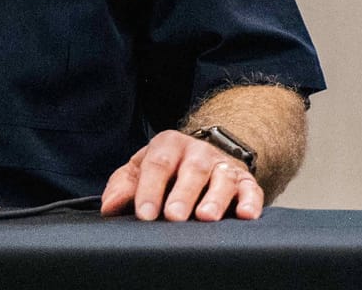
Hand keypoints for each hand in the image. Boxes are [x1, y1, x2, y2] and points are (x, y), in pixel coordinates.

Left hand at [100, 128, 263, 220]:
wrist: (203, 155)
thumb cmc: (165, 168)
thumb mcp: (139, 170)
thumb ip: (122, 186)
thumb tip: (110, 206)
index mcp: (169, 145)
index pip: (158, 164)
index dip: (150, 189)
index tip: (144, 214)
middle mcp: (198, 152)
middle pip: (193, 170)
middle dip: (183, 194)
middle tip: (174, 215)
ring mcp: (223, 165)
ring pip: (222, 178)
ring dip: (215, 198)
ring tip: (206, 217)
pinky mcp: (245, 180)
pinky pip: (251, 188)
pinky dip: (250, 201)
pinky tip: (245, 214)